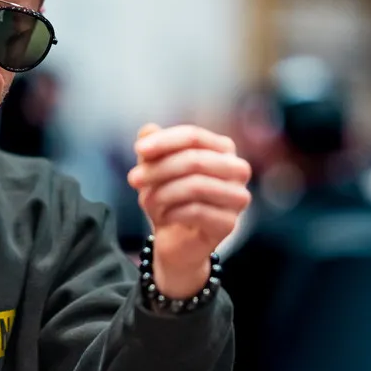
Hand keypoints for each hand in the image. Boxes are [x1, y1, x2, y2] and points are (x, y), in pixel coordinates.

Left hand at [128, 124, 251, 297]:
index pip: (194, 136)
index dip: (165, 141)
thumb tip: (148, 129)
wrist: (175, 242)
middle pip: (195, 160)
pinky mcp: (229, 223)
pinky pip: (197, 211)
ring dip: (163, 193)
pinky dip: (172, 212)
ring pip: (196, 186)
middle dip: (159, 169)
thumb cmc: (169, 199)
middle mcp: (237, 170)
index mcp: (223, 149)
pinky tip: (163, 216)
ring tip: (146, 201)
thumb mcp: (155, 170)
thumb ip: (153, 148)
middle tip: (133, 179)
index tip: (139, 149)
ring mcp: (237, 197)